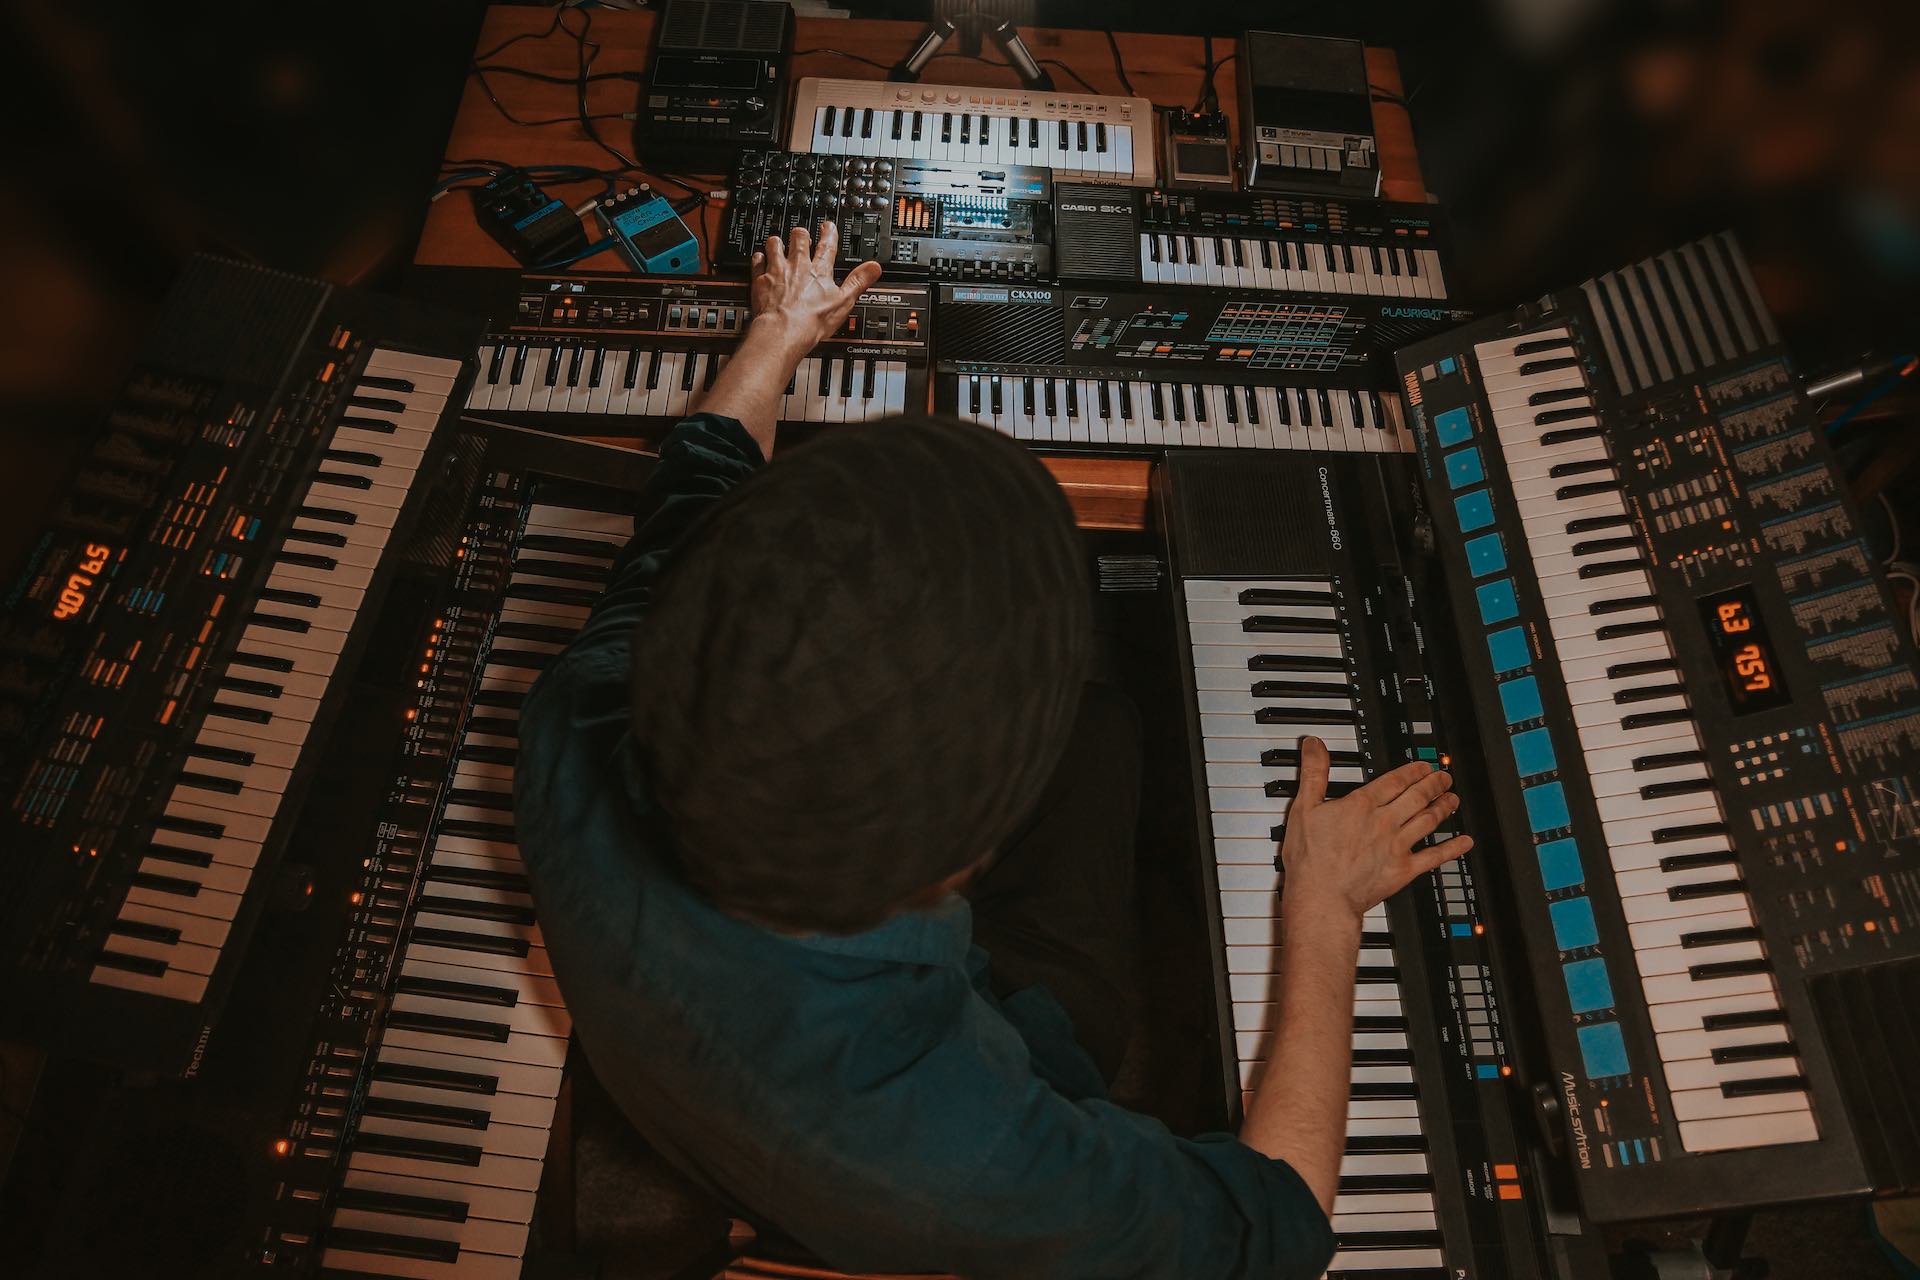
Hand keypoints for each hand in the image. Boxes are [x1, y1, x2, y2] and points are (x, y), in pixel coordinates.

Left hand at [749, 222, 883, 359]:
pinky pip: (757, 262)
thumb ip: (858, 282)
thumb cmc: (812, 320)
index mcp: (819, 271)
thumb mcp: (844, 302)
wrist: (784, 330)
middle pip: (798, 239)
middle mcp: (797, 266)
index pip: (827, 246)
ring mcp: (777, 271)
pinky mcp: (761, 280)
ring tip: (778, 241)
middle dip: (801, 233)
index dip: (829, 233)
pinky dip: (758, 258)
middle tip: (801, 233)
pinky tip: (759, 257)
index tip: (828, 226)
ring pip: (775, 245)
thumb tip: (874, 268)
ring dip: (777, 242)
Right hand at [1276, 736, 1471, 926]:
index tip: (1423, 766)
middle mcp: (1385, 822)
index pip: (1394, 781)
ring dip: (1443, 807)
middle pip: (1416, 797)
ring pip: (1428, 820)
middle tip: (1443, 777)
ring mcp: (1397, 846)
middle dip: (1433, 784)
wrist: (1323, 896)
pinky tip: (1464, 842)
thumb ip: (1314, 773)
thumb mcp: (1304, 808)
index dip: (1412, 770)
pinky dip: (1452, 849)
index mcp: (1362, 805)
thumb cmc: (1311, 859)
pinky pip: (1434, 857)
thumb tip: (1314, 746)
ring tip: (1453, 799)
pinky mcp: (1404, 870)